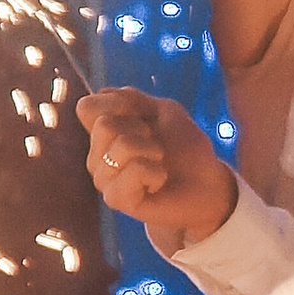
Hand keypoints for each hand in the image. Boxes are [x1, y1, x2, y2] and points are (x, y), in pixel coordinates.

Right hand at [78, 86, 237, 250]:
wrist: (208, 185)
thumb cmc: (184, 148)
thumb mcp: (162, 111)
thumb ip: (130, 98)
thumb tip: (101, 95)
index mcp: (103, 134)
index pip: (86, 107)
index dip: (116, 103)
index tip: (142, 116)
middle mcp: (97, 156)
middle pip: (104, 124)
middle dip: (142, 128)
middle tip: (157, 145)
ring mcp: (104, 179)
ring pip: (122, 145)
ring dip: (153, 150)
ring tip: (159, 164)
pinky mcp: (116, 199)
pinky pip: (135, 170)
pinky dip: (156, 172)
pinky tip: (158, 181)